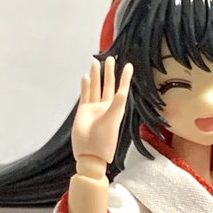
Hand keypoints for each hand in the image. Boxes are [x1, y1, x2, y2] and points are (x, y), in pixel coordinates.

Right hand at [71, 56, 133, 171]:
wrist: (90, 154)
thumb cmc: (104, 141)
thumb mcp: (112, 120)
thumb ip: (117, 104)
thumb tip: (123, 90)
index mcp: (116, 109)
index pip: (121, 90)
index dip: (125, 78)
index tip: (128, 65)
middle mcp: (106, 107)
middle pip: (108, 85)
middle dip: (109, 72)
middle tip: (110, 58)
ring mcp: (94, 109)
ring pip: (95, 88)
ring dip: (96, 76)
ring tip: (96, 61)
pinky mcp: (83, 112)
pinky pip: (85, 95)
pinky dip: (85, 86)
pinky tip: (85, 76)